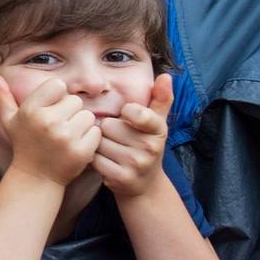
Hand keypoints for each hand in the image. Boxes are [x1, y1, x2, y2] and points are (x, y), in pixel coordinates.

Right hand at [0, 74, 99, 186]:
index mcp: (30, 110)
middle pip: (75, 101)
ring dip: (82, 125)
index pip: (58, 85)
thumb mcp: (9, 120)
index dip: (57, 97)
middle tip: (59, 127)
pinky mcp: (81, 151)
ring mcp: (65, 138)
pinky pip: (96, 132)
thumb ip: (2, 96)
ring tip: (67, 136)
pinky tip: (76, 146)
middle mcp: (47, 122)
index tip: (51, 110)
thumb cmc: (24, 144)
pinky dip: (90, 139)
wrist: (35, 178)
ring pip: (88, 116)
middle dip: (70, 112)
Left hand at [96, 74, 172, 199]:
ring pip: (98, 141)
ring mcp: (136, 164)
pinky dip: (94, 159)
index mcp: (159, 129)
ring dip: (99, 144)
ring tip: (111, 150)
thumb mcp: (156, 122)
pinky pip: (94, 158)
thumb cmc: (146, 145)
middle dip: (107, 130)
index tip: (128, 117)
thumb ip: (160, 98)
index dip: (126, 112)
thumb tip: (166, 76)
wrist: (145, 184)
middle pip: (108, 125)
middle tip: (117, 138)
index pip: (135, 111)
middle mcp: (150, 147)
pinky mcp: (120, 178)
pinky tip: (105, 161)